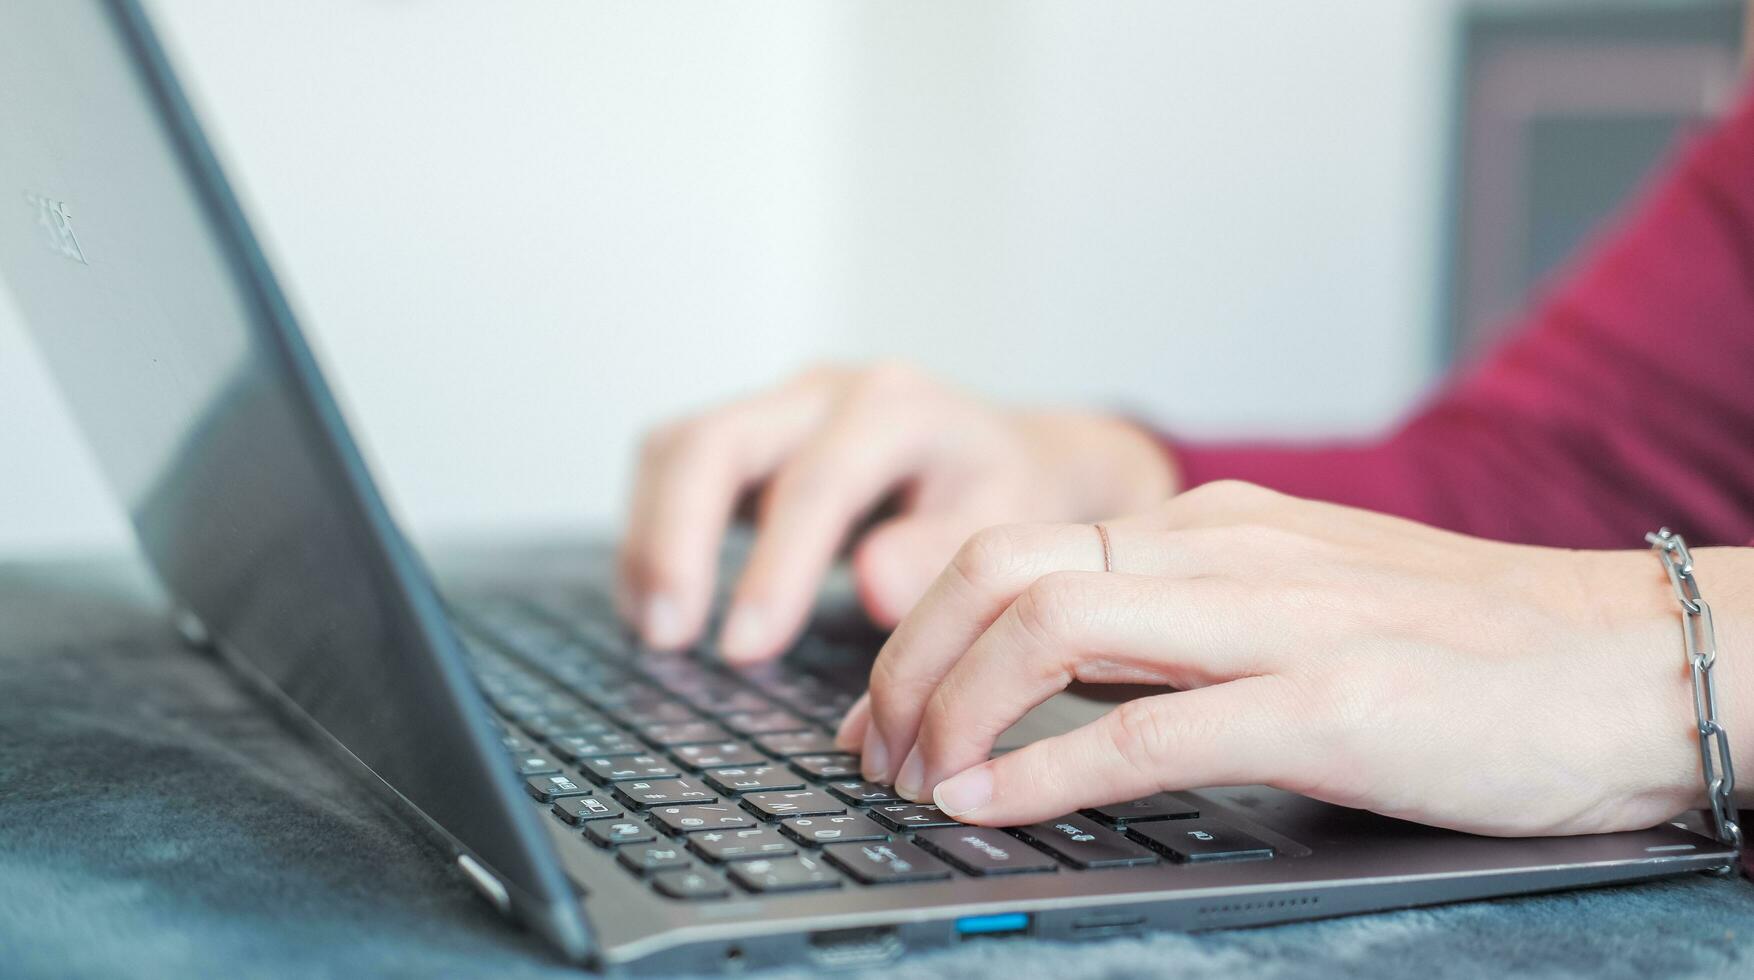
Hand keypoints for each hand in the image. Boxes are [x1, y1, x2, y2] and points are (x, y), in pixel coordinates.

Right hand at [618, 362, 1175, 661]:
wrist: (1017, 456)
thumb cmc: (1010, 500)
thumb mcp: (1009, 529)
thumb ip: (944, 557)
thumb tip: (870, 584)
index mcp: (901, 410)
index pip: (817, 482)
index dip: (772, 568)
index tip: (743, 650)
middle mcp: (830, 390)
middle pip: (719, 441)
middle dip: (678, 540)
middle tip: (668, 636)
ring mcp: (783, 403)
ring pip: (679, 444)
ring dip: (652, 536)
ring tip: (656, 628)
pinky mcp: (753, 430)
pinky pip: (676, 463)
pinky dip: (654, 529)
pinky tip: (657, 599)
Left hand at [838, 481, 1730, 835]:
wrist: (1636, 662)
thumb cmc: (1466, 652)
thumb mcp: (1294, 608)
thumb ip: (1177, 637)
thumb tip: (1057, 691)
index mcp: (1209, 529)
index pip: (1015, 551)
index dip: (919, 630)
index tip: (885, 708)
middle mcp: (1224, 553)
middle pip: (998, 573)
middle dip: (906, 665)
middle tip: (876, 752)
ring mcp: (1274, 621)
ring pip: (1047, 630)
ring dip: (953, 712)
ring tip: (919, 783)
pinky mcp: (1328, 707)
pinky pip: (1146, 735)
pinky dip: (1043, 774)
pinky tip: (994, 808)